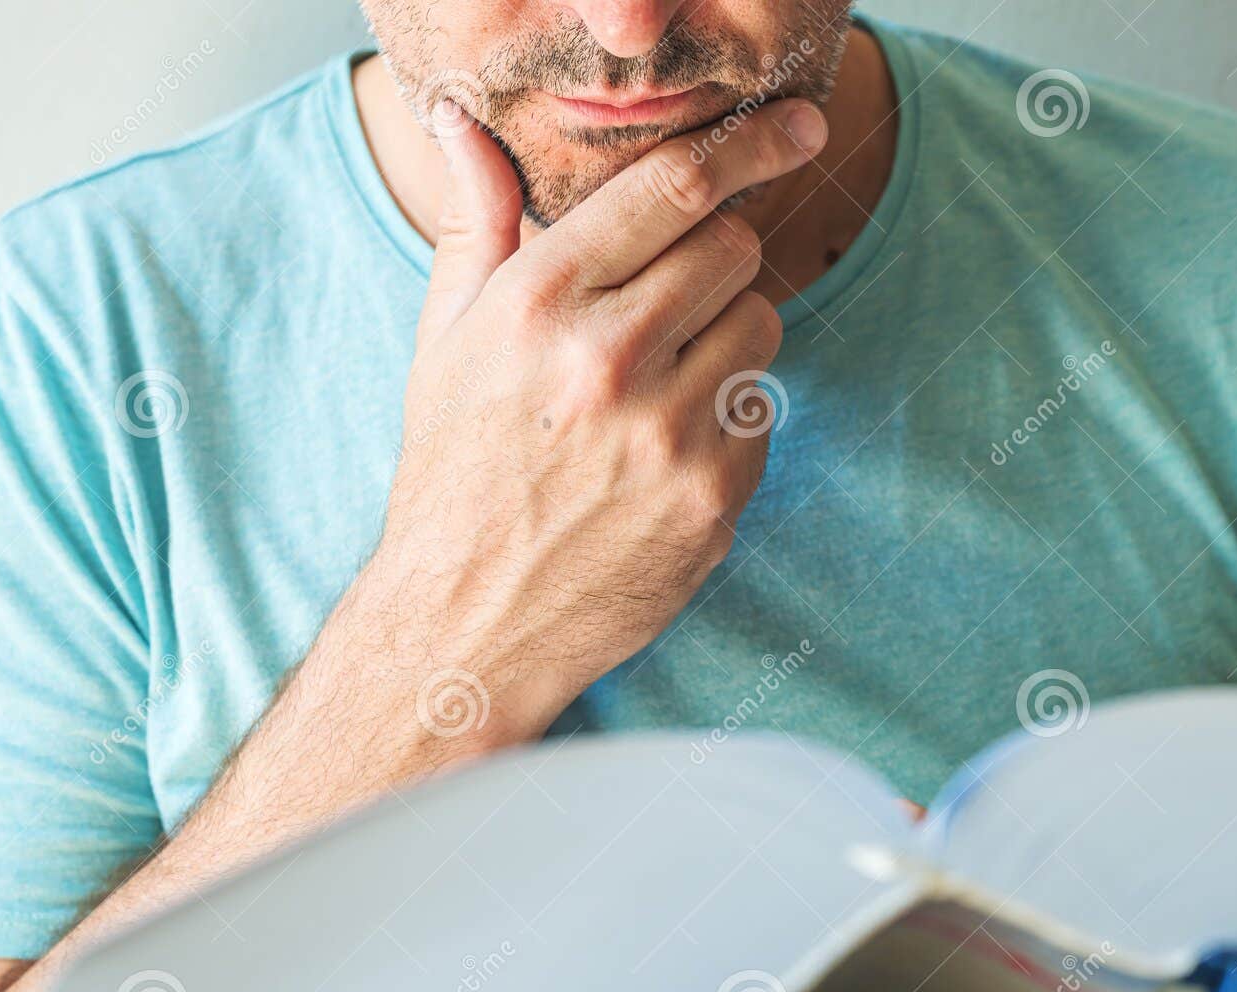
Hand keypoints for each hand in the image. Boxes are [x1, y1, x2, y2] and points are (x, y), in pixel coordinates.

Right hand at [374, 98, 827, 742]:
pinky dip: (728, 421)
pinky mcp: (713, 496)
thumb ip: (476, 226)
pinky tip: (664, 455)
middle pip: (732, 248)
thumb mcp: (443, 343)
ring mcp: (669, 433)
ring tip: (659, 388)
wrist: (467, 620)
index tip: (793, 128)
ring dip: (726, 339)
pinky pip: (762, 413)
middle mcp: (608, 359)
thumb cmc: (453, 474)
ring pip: (761, 326)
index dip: (744, 147)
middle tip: (669, 303)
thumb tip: (463, 126)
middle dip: (712, 260)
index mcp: (537, 304)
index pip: (671, 189)